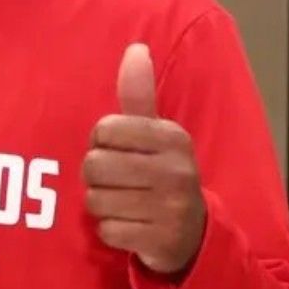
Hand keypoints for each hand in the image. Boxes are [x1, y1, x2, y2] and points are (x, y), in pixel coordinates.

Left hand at [84, 43, 206, 274]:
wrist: (193, 233)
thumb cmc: (163, 173)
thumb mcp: (156, 133)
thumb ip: (139, 94)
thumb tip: (136, 48)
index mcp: (172, 137)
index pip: (104, 129)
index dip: (100, 141)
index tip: (117, 150)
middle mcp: (175, 170)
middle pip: (95, 165)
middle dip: (97, 176)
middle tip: (116, 180)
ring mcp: (169, 208)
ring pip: (96, 200)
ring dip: (102, 204)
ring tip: (123, 202)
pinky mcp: (159, 240)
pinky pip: (107, 230)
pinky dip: (111, 230)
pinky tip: (129, 225)